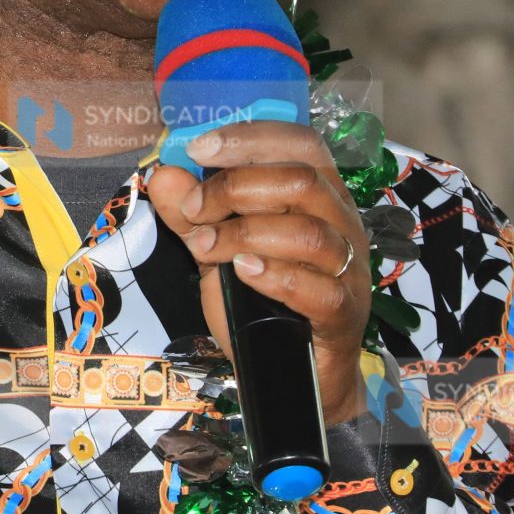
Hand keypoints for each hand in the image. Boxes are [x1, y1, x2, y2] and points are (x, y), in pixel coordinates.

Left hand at [142, 121, 371, 425]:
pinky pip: (316, 288)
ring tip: (207, 249)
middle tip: (194, 211)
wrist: (300, 376)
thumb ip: (193, 215)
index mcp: (320, 196)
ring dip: (245, 234)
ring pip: (308, 232)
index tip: (198, 149)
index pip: (299, 143)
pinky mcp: (344, 313)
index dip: (250, 138)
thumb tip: (164, 174)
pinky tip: (243, 272)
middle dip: (235, 188)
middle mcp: (342, 224)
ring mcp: (349, 269)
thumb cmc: (265, 306)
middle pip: (301, 180)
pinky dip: (273, 276)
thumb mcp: (219, 253)